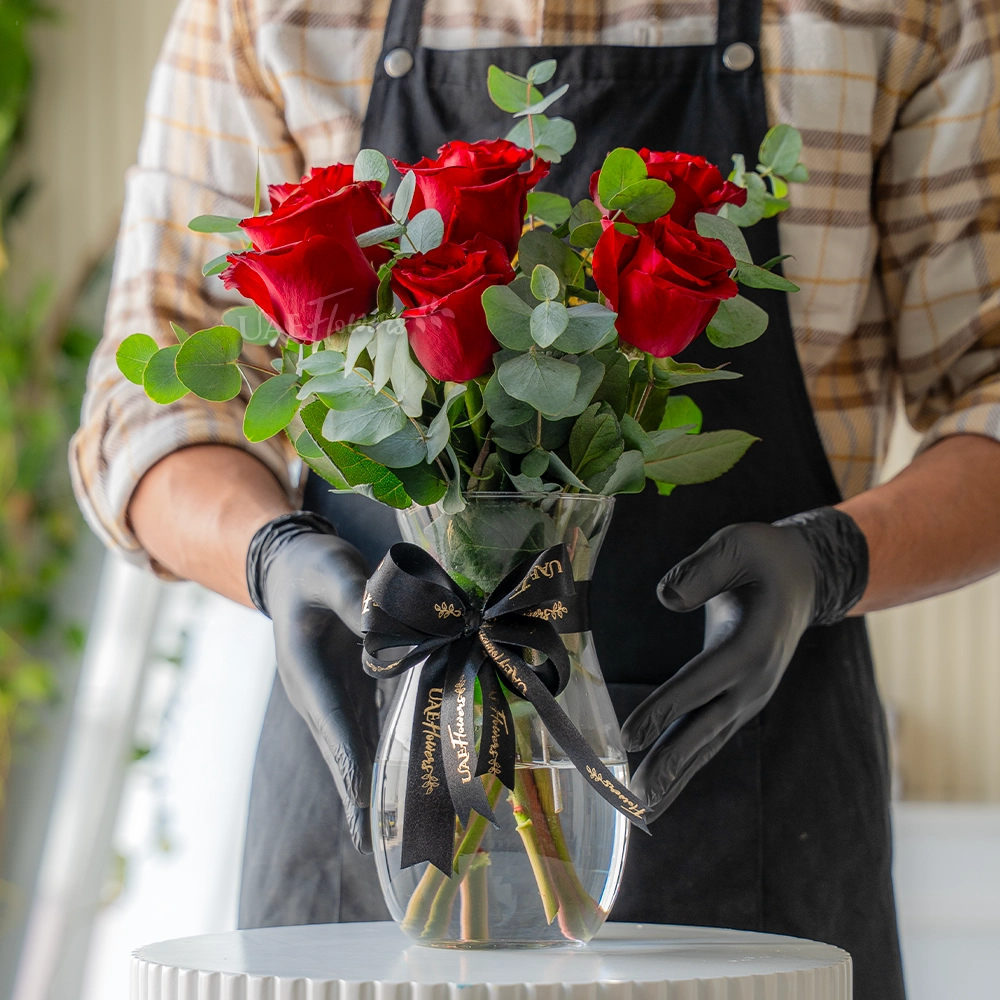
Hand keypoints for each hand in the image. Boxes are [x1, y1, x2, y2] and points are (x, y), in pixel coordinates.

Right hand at [247, 512, 378, 851]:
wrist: (292, 568)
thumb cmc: (312, 567)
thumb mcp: (332, 570)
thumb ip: (354, 596)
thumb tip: (381, 629)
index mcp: (304, 667)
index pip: (328, 717)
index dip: (346, 755)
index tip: (360, 793)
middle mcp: (314, 690)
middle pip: (337, 745)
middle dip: (354, 789)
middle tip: (371, 840)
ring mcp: (330, 692)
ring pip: (350, 744)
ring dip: (366, 783)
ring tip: (380, 831)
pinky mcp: (348, 686)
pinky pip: (364, 726)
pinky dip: (379, 753)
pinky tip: (395, 781)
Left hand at [621, 507, 868, 822]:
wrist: (804, 578)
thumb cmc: (763, 557)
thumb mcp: (737, 545)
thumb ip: (702, 569)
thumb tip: (666, 597)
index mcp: (750, 646)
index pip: (699, 681)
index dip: (664, 707)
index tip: (629, 736)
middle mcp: (753, 682)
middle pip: (704, 730)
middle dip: (667, 766)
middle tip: (634, 803)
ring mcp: (749, 698)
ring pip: (706, 744)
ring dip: (673, 778)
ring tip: (641, 812)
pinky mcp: (740, 702)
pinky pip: (708, 738)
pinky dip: (684, 765)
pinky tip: (659, 788)